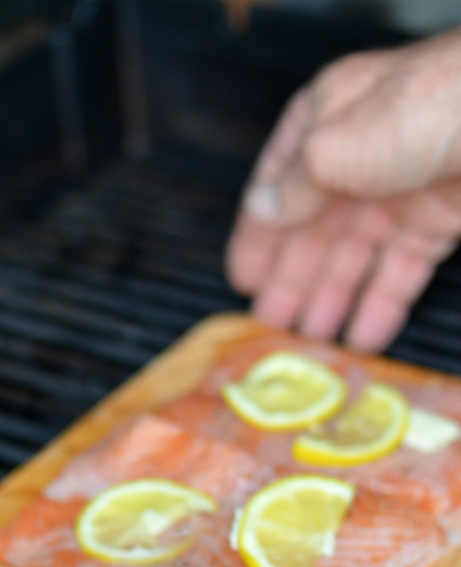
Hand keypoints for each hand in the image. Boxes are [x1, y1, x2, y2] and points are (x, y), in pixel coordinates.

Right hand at [226, 29, 460, 351]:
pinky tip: (363, 336)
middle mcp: (359, 157)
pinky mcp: (438, 219)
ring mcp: (400, 189)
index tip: (243, 282)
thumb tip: (262, 211)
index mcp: (325, 126)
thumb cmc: (424, 108)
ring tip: (311, 341)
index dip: (258, 240)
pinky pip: (400, 271)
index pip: (278, 190)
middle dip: (293, 281)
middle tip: (270, 326)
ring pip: (355, 256)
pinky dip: (381, 305)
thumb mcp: (334, 146)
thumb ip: (293, 187)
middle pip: (315, 230)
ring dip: (332, 300)